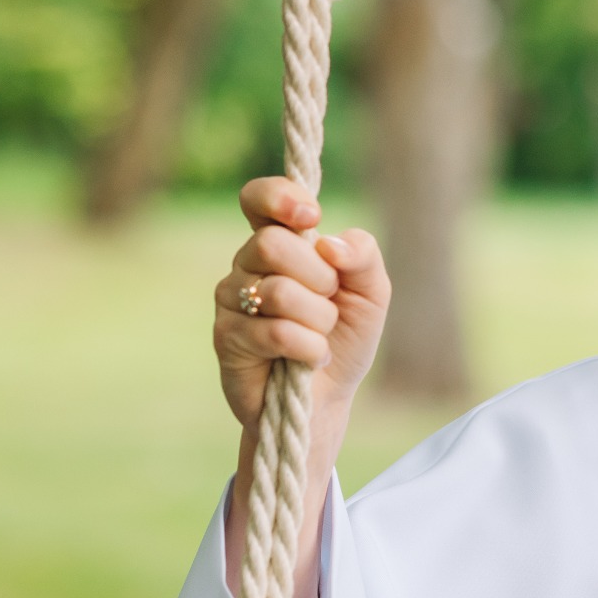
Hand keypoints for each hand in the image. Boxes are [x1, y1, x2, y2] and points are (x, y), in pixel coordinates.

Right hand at [213, 176, 388, 434]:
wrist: (327, 399)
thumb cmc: (345, 338)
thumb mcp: (371, 293)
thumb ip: (362, 256)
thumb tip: (329, 243)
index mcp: (283, 243)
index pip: (258, 198)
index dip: (279, 198)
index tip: (312, 217)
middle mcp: (249, 264)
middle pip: (271, 244)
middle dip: (319, 277)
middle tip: (329, 301)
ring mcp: (232, 299)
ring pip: (278, 291)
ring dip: (318, 319)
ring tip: (321, 335)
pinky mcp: (226, 338)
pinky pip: (275, 332)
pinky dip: (310, 348)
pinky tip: (311, 358)